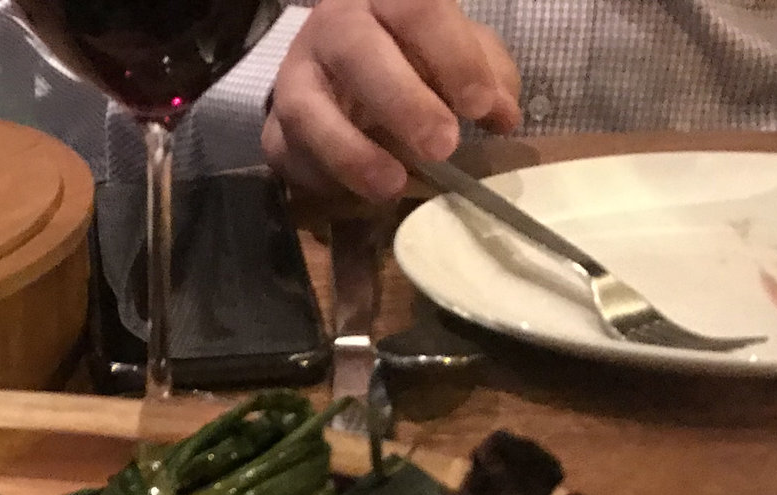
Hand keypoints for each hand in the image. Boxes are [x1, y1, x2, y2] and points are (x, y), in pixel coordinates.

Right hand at [262, 0, 521, 202]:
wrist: (342, 69)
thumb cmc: (410, 55)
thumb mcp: (455, 50)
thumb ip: (486, 75)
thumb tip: (503, 115)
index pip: (417, 11)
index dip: (452, 57)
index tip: (480, 107)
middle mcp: (333, 27)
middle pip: (358, 53)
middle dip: (402, 103)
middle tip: (442, 146)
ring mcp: (295, 77)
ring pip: (308, 109)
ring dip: (351, 152)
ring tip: (393, 185)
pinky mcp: (273, 127)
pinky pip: (287, 153)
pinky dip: (323, 178)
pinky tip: (360, 194)